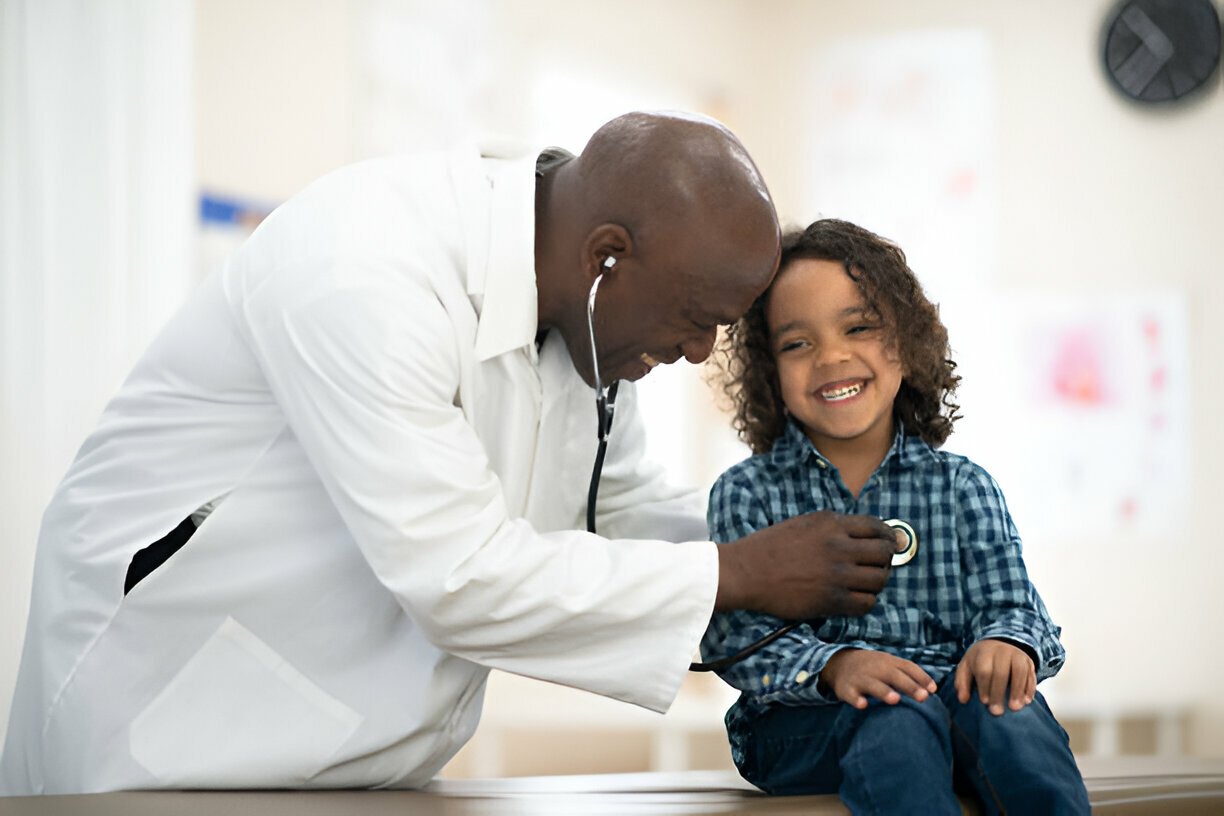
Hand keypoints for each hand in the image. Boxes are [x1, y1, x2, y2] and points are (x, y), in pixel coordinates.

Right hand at [715, 512, 894, 618]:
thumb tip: (860, 533)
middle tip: (877, 565)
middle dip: (885, 559)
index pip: (877, 527)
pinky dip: (865, 601)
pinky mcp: (831, 600)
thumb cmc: (769, 547)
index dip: (889, 536)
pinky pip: (866, 603)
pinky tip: (854, 599)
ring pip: (879, 579)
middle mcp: (839, 547)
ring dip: (876, 582)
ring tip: (865, 583)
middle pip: (884, 553)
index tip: (890, 542)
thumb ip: (832, 526)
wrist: (745, 572)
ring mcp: (837, 575)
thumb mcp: (802, 523)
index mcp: (831, 524)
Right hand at [821, 648, 936, 708]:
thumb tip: (932, 690)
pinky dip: (856, 699)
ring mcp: (860, 678)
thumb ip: (910, 675)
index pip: (907, 667)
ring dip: (883, 691)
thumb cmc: (873, 668)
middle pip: (893, 676)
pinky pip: (851, 695)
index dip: (920, 677)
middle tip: (922, 697)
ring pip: (873, 684)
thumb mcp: (889, 665)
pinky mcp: (846, 689)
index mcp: (888, 662)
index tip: (933, 690)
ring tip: (895, 699)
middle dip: (908, 686)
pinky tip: (863, 705)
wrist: (839, 663)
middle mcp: (875, 668)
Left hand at [954, 639, 1035, 715]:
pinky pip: (1031, 675)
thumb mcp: (967, 666)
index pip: (984, 670)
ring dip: (1017, 691)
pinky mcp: (1029, 661)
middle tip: (997, 712)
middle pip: (1001, 672)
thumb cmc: (980, 660)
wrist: (999, 643)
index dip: (984, 687)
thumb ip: (962, 682)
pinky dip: (1029, 688)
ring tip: (1014, 708)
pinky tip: (1026, 701)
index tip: (984, 702)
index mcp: (984, 652)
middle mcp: (1002, 651)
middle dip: (998, 693)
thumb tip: (962, 700)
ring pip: (1019, 672)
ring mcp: (1017, 655)